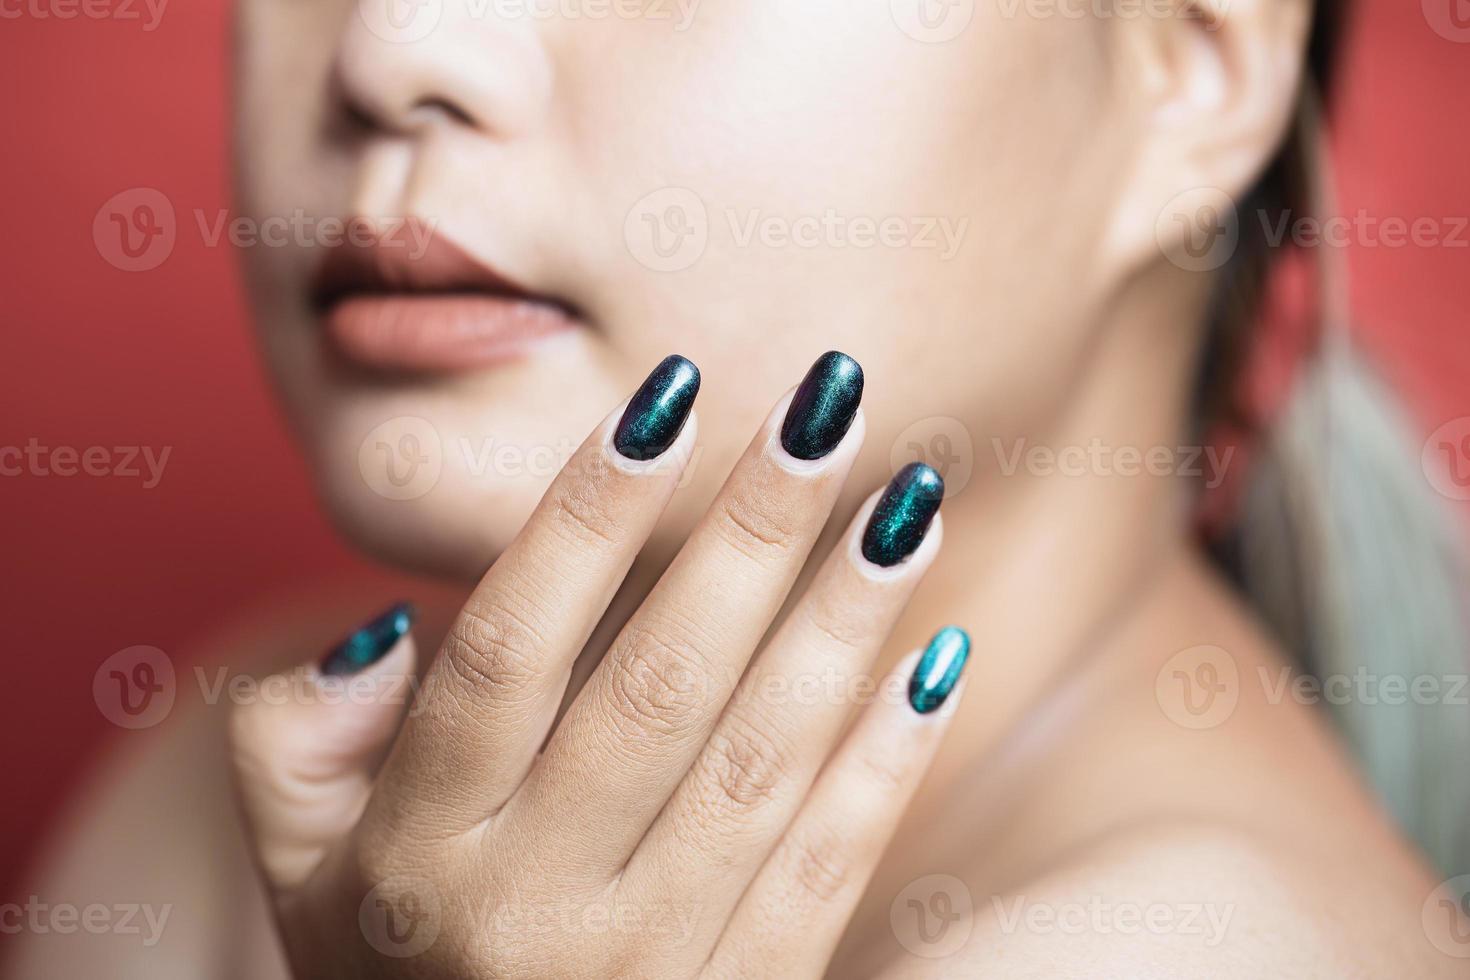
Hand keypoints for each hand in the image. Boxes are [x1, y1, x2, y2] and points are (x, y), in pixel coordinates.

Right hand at [229, 352, 968, 977]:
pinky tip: (937, 652)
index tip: (668, 397)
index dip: (588, 515)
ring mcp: (651, 966)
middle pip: (659, 685)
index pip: (507, 650)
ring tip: (910, 499)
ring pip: (763, 763)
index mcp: (417, 855)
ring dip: (843, 621)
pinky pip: (829, 870)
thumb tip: (391, 623)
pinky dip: (889, 759)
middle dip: (750, 532)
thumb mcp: (293, 870)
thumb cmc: (384, 970)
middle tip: (826, 404)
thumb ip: (292, 740)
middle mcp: (535, 908)